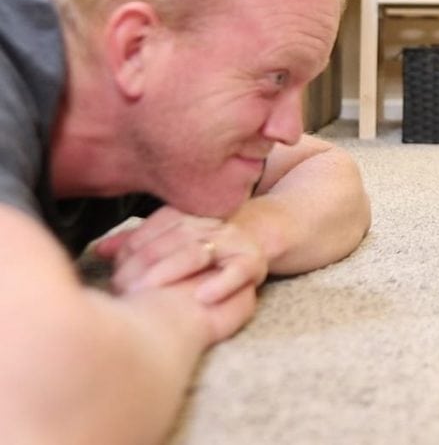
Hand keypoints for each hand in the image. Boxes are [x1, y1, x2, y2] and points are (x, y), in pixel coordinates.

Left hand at [94, 206, 268, 304]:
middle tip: (124, 287)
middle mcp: (209, 224)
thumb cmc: (208, 247)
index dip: (132, 248)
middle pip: (172, 239)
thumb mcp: (173, 239)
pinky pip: (237, 272)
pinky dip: (221, 284)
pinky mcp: (253, 263)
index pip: (155, 227)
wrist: (263, 237)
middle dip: (145, 263)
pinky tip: (202, 297)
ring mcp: (232, 242)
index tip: (115, 272)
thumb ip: (137, 244)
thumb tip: (99, 250)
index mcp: (187, 215)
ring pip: (198, 252)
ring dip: (172, 271)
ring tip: (149, 289)